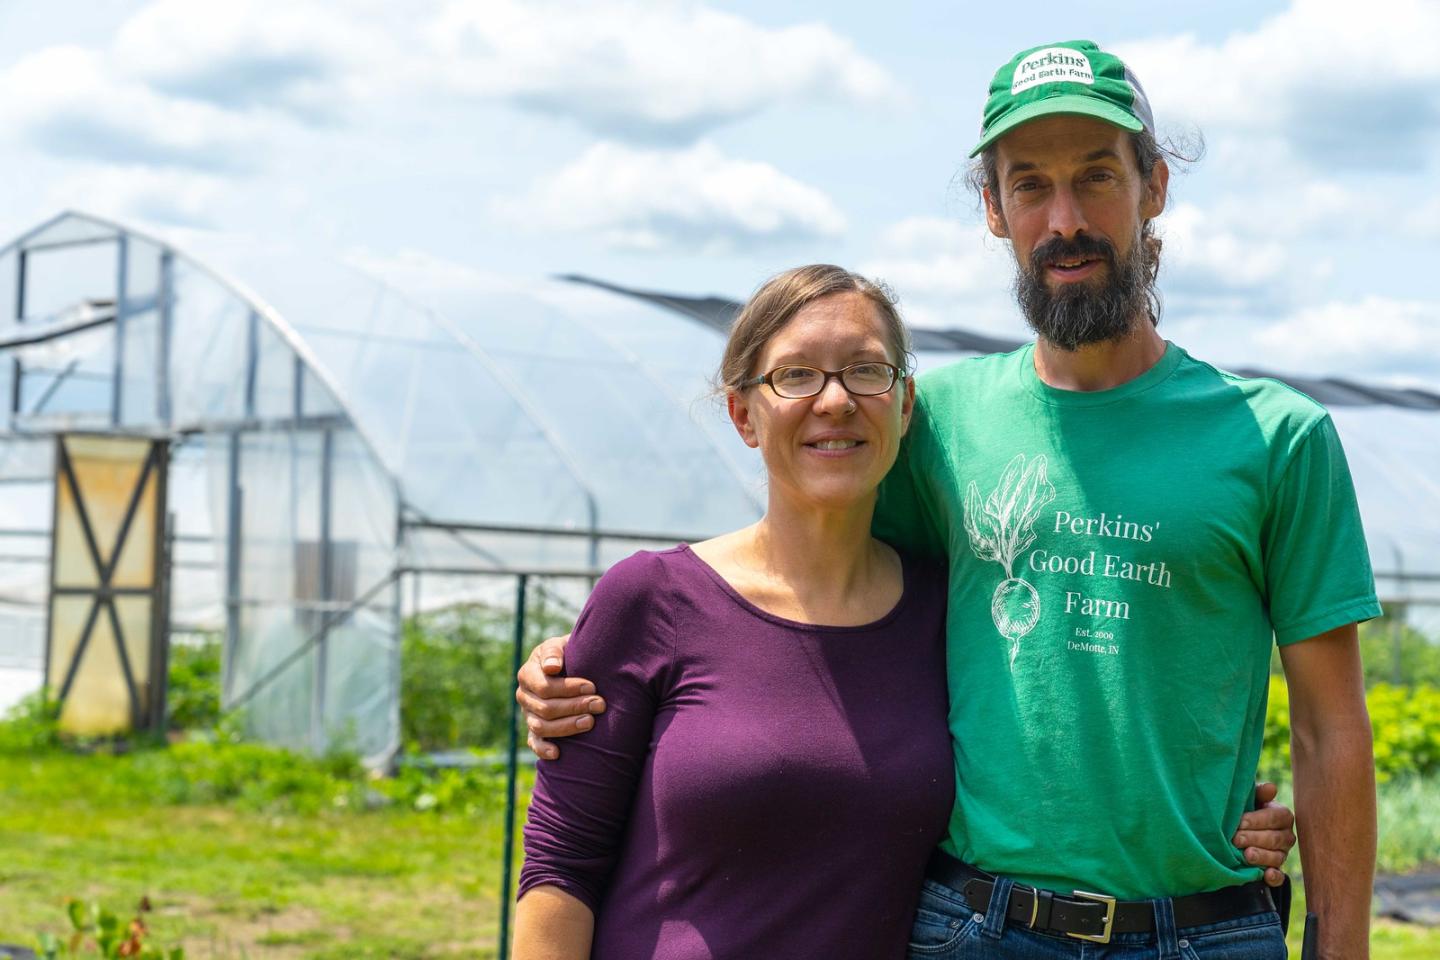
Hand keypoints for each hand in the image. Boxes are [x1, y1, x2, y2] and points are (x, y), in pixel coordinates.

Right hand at [514, 633, 604, 759]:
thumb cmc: (567, 654)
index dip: (568, 688)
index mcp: (527, 674)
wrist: (570, 665)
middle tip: (600, 704)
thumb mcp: (560, 645)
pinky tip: (558, 753)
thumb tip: (551, 668)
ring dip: (567, 727)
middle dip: (574, 707)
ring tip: (590, 722)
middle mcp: (524, 696)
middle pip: (545, 708)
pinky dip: (543, 749)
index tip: (592, 686)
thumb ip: (554, 651)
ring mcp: (528, 714)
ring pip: (541, 727)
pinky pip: (534, 743)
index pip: (544, 687)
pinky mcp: (534, 730)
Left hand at [1232, 781, 1296, 886]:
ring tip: (1246, 855)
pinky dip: (1274, 877)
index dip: (1258, 820)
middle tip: (1236, 839)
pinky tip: (1266, 875)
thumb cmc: (1244, 809)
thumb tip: (1271, 788)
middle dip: (1254, 838)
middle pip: (1275, 838)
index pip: (1276, 817)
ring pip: (1277, 857)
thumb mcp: (1249, 799)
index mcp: (1282, 816)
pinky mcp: (1276, 870)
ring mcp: (1282, 854)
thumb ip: (1258, 793)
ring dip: (1262, 857)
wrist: (1235, 829)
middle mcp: (1285, 836)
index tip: (1240, 822)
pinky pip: (1280, 877)